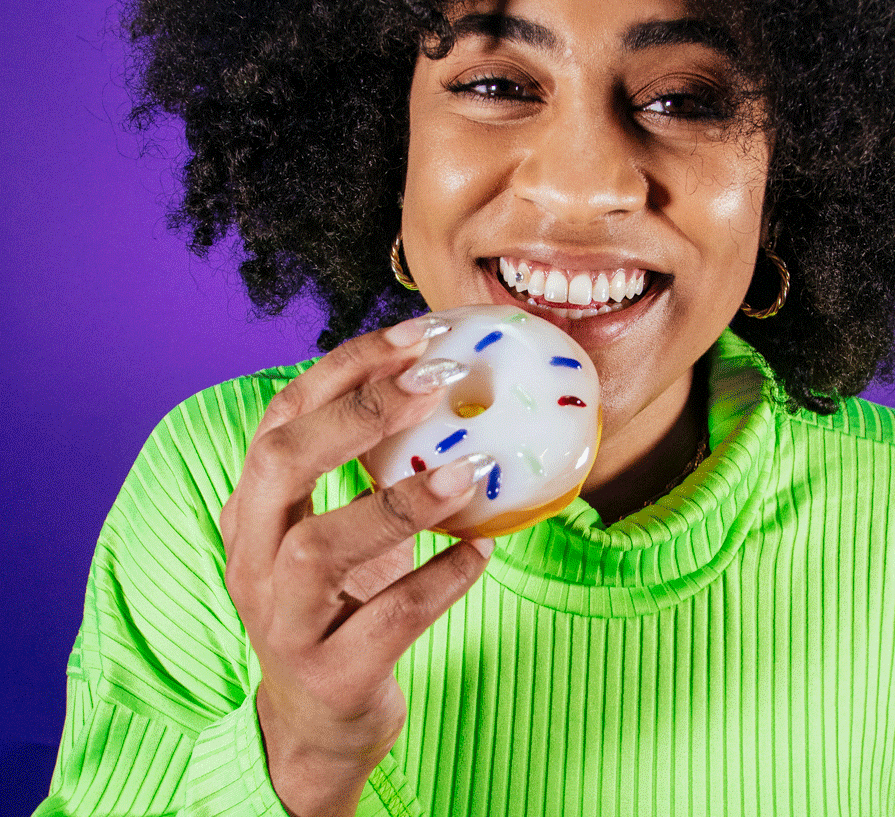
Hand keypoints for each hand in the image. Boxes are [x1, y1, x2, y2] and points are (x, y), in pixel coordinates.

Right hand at [220, 315, 493, 816]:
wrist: (318, 721)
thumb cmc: (342, 598)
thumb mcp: (340, 524)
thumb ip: (371, 465)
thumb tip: (456, 384)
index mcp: (254, 506)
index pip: (283, 414)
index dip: (347, 367)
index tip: (416, 334)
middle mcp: (252, 555)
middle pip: (280, 462)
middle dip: (359, 411)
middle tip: (436, 381)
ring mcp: (283, 620)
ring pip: (321, 547)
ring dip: (403, 501)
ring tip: (472, 471)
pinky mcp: (329, 674)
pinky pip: (386, 620)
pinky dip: (440, 579)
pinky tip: (482, 551)